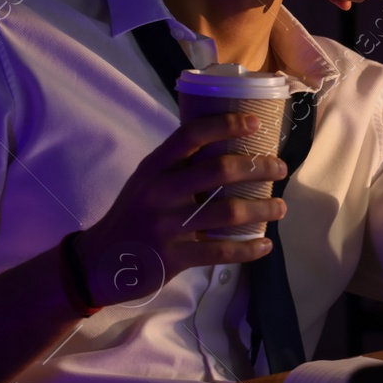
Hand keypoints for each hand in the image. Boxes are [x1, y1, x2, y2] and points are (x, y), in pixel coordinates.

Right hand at [71, 112, 286, 306]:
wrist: (101, 259)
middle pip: (219, 170)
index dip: (225, 125)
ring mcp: (168, 226)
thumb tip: (227, 142)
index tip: (255, 123)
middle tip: (279, 168)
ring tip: (281, 207)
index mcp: (154, 167)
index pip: (190, 135)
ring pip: (228, 212)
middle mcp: (161, 192)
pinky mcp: (175, 257)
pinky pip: (221, 251)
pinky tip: (265, 244)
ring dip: (262, 208)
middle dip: (257, 166)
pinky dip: (248, 249)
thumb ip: (177, 164)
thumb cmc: (134, 212)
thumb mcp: (146, 180)